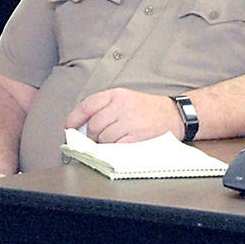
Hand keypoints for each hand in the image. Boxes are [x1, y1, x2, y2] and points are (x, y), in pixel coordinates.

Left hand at [66, 88, 182, 142]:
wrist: (175, 115)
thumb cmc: (150, 109)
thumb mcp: (127, 99)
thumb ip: (106, 107)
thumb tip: (83, 125)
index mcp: (117, 95)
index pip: (87, 105)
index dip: (75, 118)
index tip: (69, 127)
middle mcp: (122, 106)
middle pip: (94, 125)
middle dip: (93, 135)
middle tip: (98, 139)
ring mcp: (130, 121)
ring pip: (104, 137)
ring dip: (105, 143)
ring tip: (115, 140)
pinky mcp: (138, 135)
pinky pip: (116, 146)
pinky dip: (115, 148)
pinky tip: (121, 145)